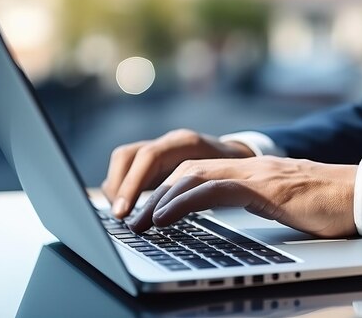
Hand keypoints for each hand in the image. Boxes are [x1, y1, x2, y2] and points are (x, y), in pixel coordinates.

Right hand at [102, 129, 253, 217]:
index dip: (135, 184)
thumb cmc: (240, 169)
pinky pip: (129, 169)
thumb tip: (194, 210)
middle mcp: (169, 143)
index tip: (127, 212)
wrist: (242, 156)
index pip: (150, 157)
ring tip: (122, 215)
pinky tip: (129, 210)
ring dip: (119, 187)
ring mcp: (160, 150)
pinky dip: (124, 188)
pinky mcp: (155, 162)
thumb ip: (216, 192)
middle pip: (130, 156)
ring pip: (125, 160)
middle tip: (120, 218)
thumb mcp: (233, 179)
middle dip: (121, 188)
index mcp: (187, 143)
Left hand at [126, 156, 357, 237]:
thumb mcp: (284, 201)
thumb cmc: (328, 204)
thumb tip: (241, 210)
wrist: (361, 194)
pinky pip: (215, 189)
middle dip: (154, 194)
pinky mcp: (265, 187)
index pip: (198, 171)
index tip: (147, 211)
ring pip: (194, 176)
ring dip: (161, 200)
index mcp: (251, 171)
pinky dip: (184, 202)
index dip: (168, 189)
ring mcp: (256, 174)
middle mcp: (249, 167)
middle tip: (132, 220)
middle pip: (187, 171)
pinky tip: (166, 218)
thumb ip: (259, 199)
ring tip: (140, 222)